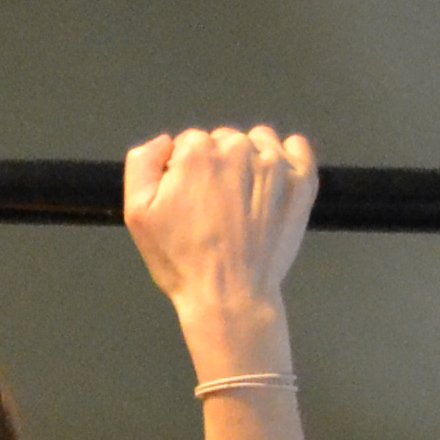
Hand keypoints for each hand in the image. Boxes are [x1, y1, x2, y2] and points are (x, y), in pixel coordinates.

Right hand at [122, 124, 316, 366]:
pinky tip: (273, 187)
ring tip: (244, 201)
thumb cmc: (181, 261)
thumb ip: (142, 163)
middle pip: (224, 141)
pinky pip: (296, 148)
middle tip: (216, 209)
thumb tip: (165, 142)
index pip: (189, 143)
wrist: (230, 297)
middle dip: (218, 166)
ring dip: (250, 160)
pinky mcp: (302, 180)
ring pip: (258, 142)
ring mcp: (274, 163)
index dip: (185, 172)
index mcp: (197, 150)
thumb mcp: (137, 214)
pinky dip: (286, 160)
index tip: (189, 203)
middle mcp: (238, 147)